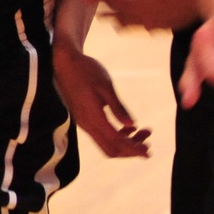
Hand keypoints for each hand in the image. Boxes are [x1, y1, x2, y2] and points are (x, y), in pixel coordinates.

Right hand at [53, 40, 149, 157]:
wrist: (64, 62)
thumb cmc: (86, 70)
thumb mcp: (106, 86)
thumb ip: (118, 107)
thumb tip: (132, 124)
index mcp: (93, 117)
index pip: (116, 142)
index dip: (133, 149)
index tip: (148, 151)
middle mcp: (87, 124)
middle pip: (111, 149)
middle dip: (130, 150)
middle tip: (148, 144)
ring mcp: (84, 122)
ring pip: (106, 143)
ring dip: (125, 142)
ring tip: (142, 132)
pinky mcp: (84, 118)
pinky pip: (101, 135)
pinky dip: (116, 136)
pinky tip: (128, 127)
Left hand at [105, 0, 199, 31]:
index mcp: (134, 4)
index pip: (110, 0)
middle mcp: (142, 17)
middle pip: (121, 16)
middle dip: (109, 15)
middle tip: (99, 16)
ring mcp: (155, 24)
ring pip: (135, 25)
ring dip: (125, 24)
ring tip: (117, 27)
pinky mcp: (168, 26)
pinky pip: (152, 27)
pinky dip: (145, 25)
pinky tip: (147, 27)